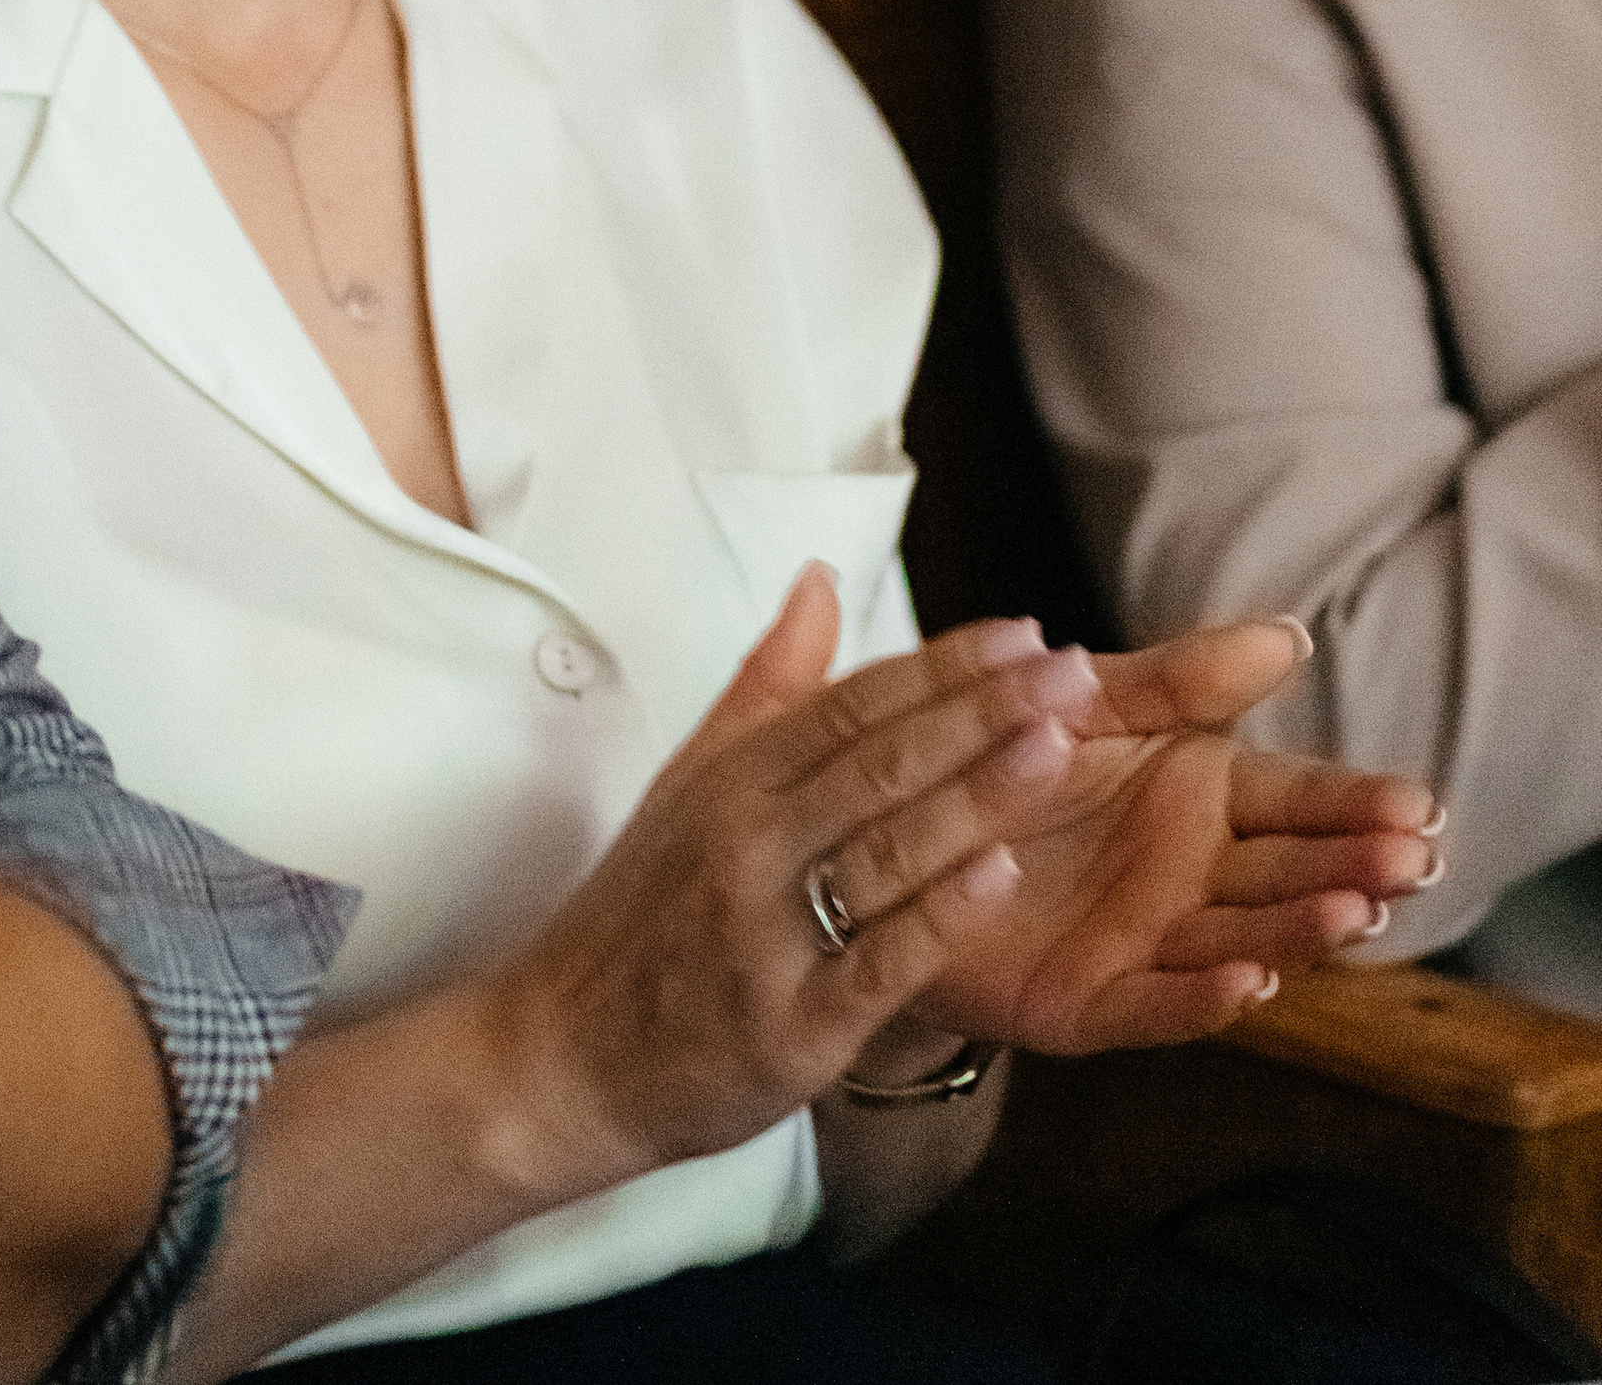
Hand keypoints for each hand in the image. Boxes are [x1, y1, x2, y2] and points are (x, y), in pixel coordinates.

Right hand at [481, 564, 1093, 1186]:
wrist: (563, 1055)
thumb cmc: (640, 913)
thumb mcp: (691, 781)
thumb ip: (769, 683)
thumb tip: (823, 579)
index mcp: (732, 779)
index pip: (853, 704)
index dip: (943, 666)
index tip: (1025, 632)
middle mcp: (748, 845)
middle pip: (880, 763)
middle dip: (985, 713)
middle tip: (1073, 672)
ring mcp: (767, 937)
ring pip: (886, 852)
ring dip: (977, 795)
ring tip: (1057, 747)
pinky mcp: (788, 1029)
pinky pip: (874, 963)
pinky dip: (938, 918)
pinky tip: (998, 874)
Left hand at [906, 627, 1439, 1054]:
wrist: (891, 832)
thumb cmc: (1003, 758)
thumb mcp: (1092, 702)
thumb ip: (1183, 679)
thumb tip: (1290, 634)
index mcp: (1200, 798)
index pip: (1298, 798)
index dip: (1358, 804)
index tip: (1421, 805)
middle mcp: (1188, 878)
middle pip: (1286, 872)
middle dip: (1353, 868)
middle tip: (1410, 862)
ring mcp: (1144, 943)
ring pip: (1239, 940)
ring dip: (1298, 931)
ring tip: (1352, 911)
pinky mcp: (1085, 1003)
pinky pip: (1153, 1004)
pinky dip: (1204, 998)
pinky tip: (1251, 983)